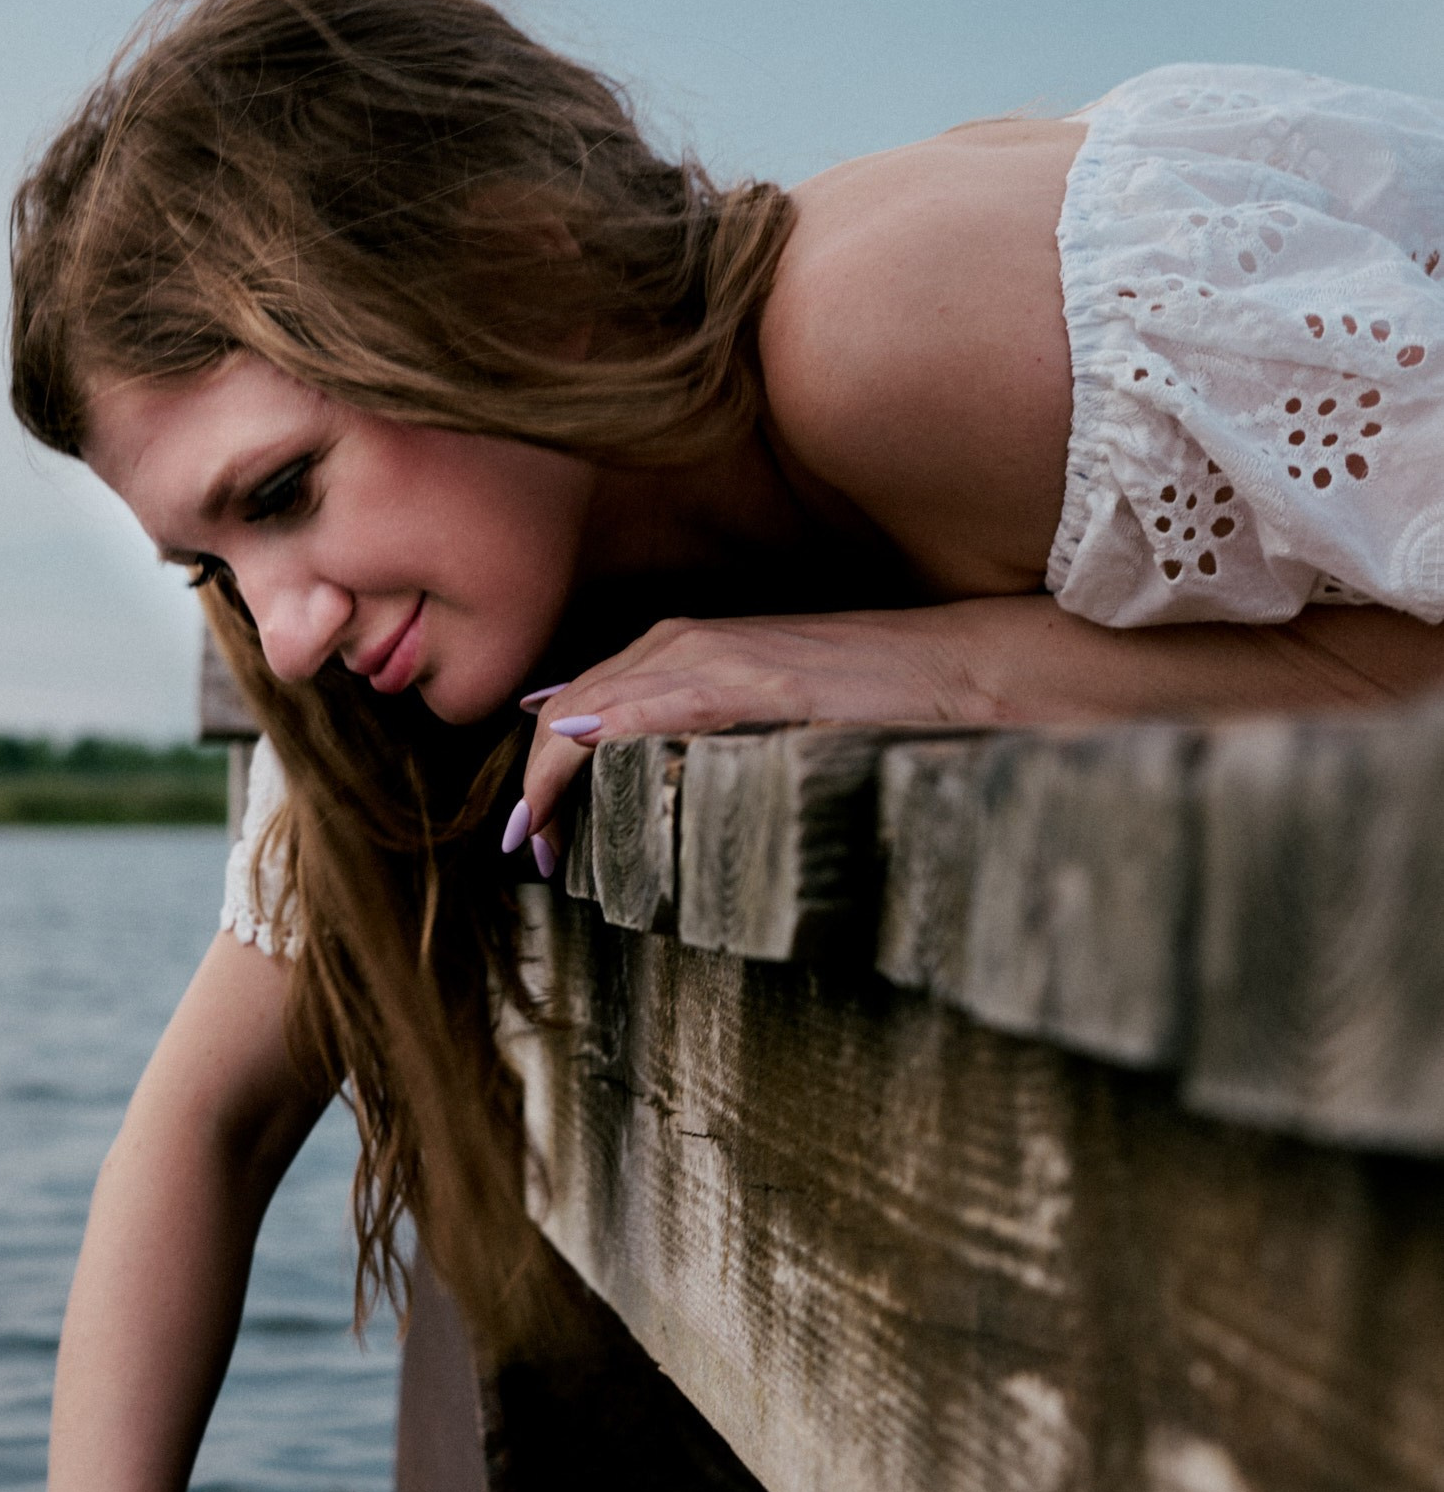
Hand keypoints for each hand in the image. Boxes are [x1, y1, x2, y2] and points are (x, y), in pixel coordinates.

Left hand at [504, 602, 1009, 862]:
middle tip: (531, 851)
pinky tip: (564, 778)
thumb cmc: (873, 702)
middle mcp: (683, 641)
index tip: (536, 830)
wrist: (960, 668)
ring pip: (589, 708)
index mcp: (684, 648)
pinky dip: (590, 744)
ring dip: (551, 780)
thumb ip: (696, 732)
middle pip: (568, 708)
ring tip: (544, 846)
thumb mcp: (765, 714)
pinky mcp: (745, 679)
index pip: (579, 703)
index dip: (544, 769)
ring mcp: (711, 654)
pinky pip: (642, 707)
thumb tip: (622, 766)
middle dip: (537, 784)